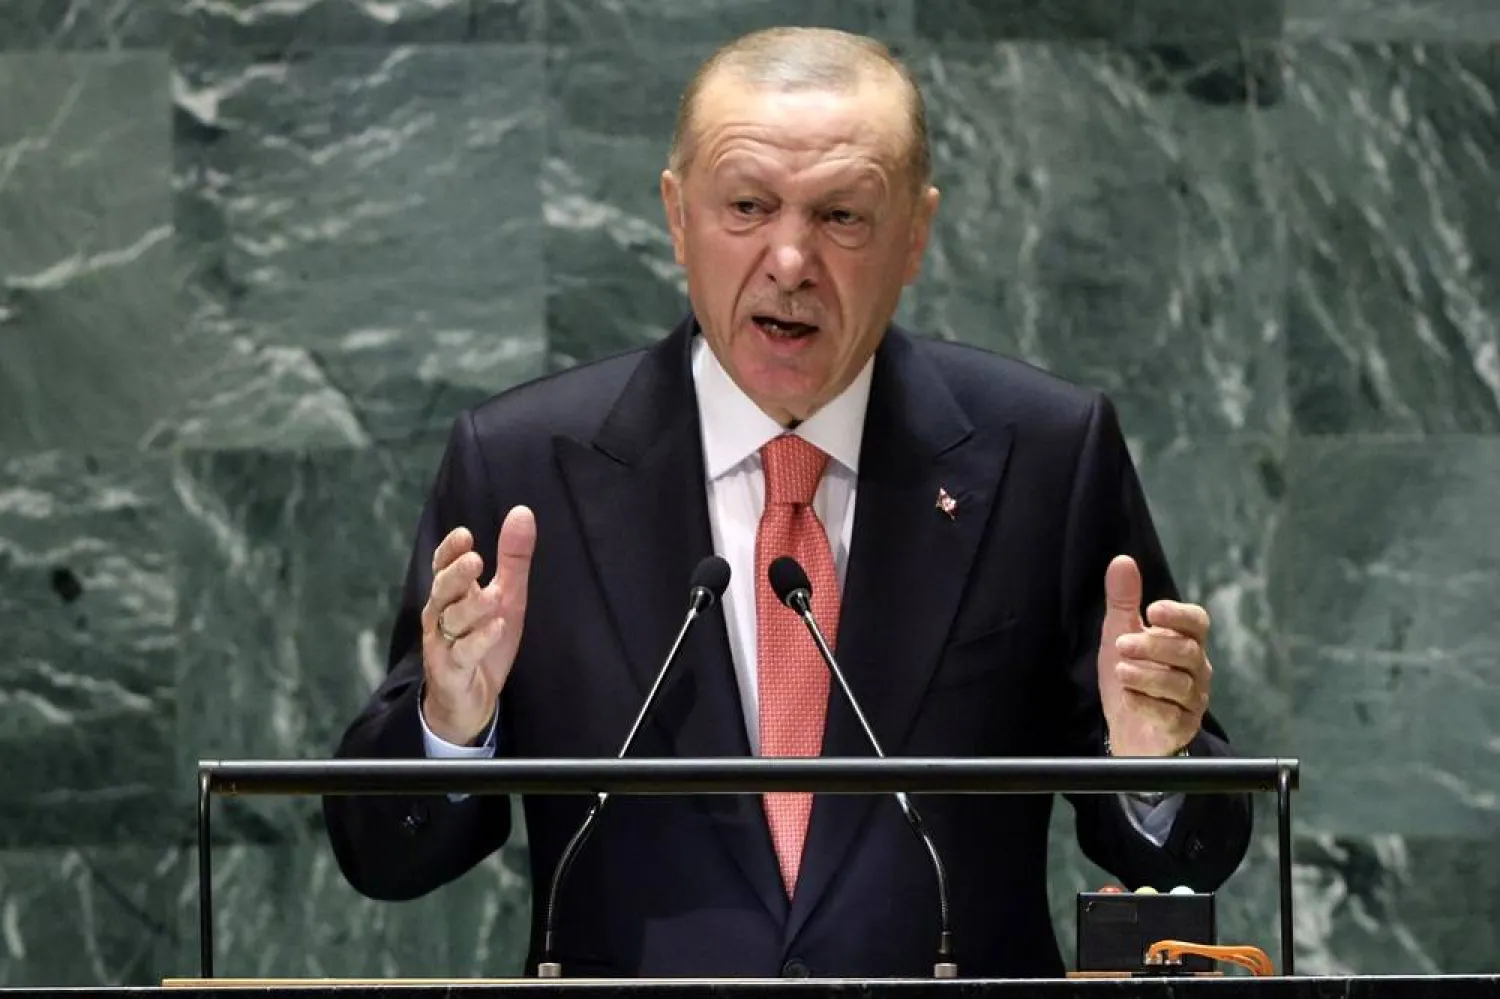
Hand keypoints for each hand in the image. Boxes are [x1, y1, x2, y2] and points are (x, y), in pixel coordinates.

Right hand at [420, 505, 536, 744]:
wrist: (469, 699)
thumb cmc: (483, 640)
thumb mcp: (506, 597)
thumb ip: (512, 559)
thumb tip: (523, 512)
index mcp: (451, 595)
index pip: (443, 567)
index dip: (450, 551)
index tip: (464, 535)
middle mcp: (441, 616)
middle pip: (442, 591)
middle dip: (456, 575)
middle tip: (474, 560)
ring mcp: (443, 644)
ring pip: (451, 622)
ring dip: (472, 608)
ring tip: (492, 597)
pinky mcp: (453, 672)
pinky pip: (463, 654)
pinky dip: (479, 641)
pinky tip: (497, 628)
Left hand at [1096, 555, 1210, 756]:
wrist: (1126, 728)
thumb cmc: (1129, 675)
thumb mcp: (1119, 634)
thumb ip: (1123, 601)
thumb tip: (1122, 560)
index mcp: (1184, 641)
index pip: (1197, 623)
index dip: (1179, 615)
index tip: (1152, 609)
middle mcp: (1196, 669)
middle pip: (1188, 652)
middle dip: (1154, 646)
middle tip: (1122, 644)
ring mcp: (1192, 700)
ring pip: (1180, 685)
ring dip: (1147, 675)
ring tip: (1120, 670)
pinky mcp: (1181, 727)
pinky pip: (1170, 715)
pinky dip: (1147, 705)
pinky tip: (1127, 698)